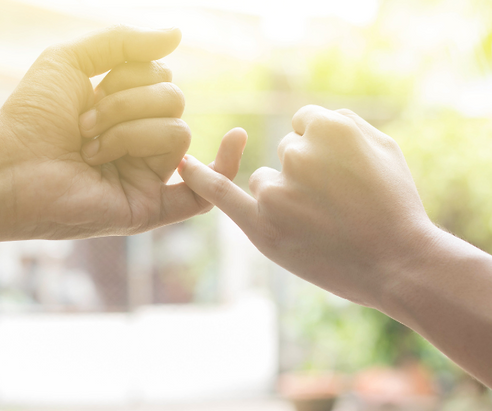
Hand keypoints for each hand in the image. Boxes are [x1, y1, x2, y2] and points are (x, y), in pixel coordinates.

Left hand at [0, 26, 246, 238]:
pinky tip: (236, 140)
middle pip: (174, 101)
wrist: (7, 166)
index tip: (89, 91)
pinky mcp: (148, 207)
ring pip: (177, 133)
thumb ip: (123, 42)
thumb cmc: (31, 115)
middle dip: (125, 103)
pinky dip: (223, 168)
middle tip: (84, 123)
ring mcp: (147, 175)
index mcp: (127, 110)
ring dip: (129, 131)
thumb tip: (177, 34)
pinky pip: (201, 192)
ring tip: (91, 149)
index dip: (129, 75)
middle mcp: (141, 142)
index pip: (162, 77)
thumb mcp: (72, 60)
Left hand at [178, 105, 437, 307]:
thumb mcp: (384, 148)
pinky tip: (184, 166)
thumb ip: (344, 123)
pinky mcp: (261, 224)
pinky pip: (219, 192)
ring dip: (283, 196)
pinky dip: (200, 178)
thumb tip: (311, 118)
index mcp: (328, 127)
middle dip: (304, 172)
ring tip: (319, 223)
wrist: (396, 262)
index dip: (321, 150)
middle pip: (285, 152)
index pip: (304, 123)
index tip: (337, 173)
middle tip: (336, 203)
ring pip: (265, 180)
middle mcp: (297, 153)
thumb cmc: (395, 204)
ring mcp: (276, 190)